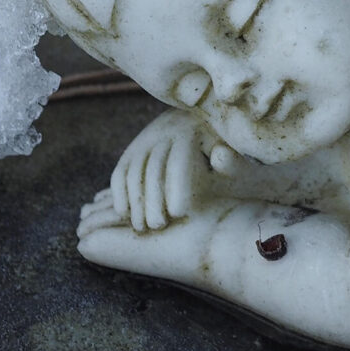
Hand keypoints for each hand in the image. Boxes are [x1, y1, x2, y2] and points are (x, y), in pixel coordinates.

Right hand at [106, 110, 218, 231]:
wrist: (199, 123)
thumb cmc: (221, 146)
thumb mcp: (230, 152)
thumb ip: (229, 159)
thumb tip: (220, 155)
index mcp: (191, 132)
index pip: (178, 161)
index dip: (176, 187)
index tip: (178, 213)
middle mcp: (164, 133)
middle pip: (153, 169)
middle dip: (153, 200)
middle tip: (158, 226)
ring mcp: (144, 141)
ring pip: (132, 172)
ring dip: (134, 201)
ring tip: (141, 227)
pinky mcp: (131, 151)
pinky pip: (120, 172)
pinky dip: (119, 193)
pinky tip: (124, 214)